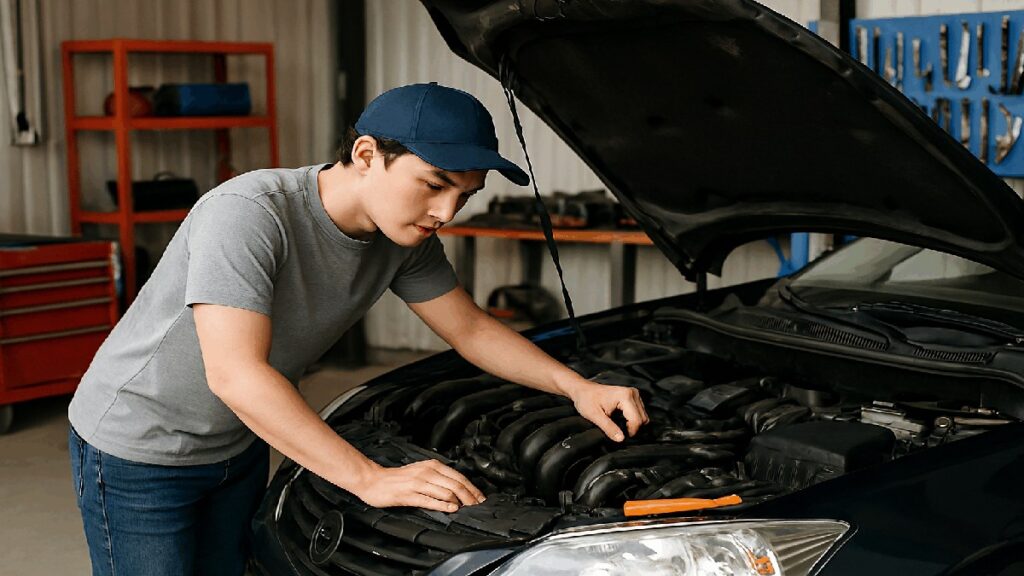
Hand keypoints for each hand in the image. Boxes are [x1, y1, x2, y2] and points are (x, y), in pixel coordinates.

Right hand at [351, 459, 485, 512]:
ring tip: (468, 509)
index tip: (480, 498)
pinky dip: (443, 505)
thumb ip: (437, 477)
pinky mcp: (409, 495)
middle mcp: (427, 472)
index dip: (472, 488)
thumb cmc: (397, 478)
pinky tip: (451, 509)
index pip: (458, 476)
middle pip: (455, 485)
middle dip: (470, 497)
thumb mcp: (421, 471)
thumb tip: (457, 488)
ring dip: (460, 502)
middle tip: (478, 506)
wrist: (373, 480)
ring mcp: (418, 483)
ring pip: (445, 491)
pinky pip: (429, 500)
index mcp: (431, 465)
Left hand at [564, 378, 649, 441]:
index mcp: (625, 396)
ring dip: (633, 424)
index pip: (637, 420)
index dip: (630, 432)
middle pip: (642, 419)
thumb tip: (621, 439)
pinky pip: (639, 412)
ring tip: (618, 425)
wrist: (583, 390)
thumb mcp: (595, 416)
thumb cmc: (586, 400)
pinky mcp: (633, 396)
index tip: (618, 436)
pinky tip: (621, 420)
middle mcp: (633, 393)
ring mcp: (634, 394)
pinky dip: (633, 419)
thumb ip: (609, 428)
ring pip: (643, 416)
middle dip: (632, 429)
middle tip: (617, 431)